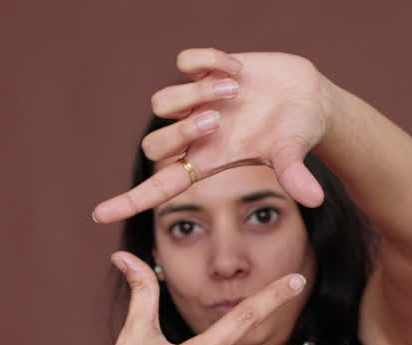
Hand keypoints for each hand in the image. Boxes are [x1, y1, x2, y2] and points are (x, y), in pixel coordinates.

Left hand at [92, 49, 333, 223]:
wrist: (307, 97)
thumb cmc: (296, 133)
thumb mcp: (294, 154)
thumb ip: (296, 175)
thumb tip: (314, 198)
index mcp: (209, 162)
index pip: (160, 188)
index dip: (129, 202)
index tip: (98, 216)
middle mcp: (194, 135)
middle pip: (155, 144)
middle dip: (181, 130)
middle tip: (220, 118)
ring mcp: (194, 102)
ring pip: (162, 102)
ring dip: (195, 92)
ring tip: (235, 88)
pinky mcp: (203, 70)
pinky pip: (183, 62)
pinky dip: (205, 62)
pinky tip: (235, 68)